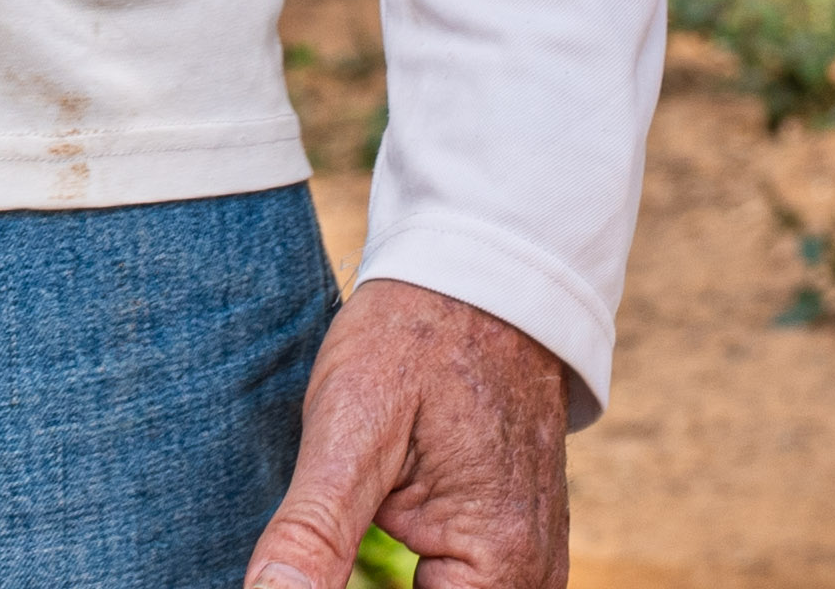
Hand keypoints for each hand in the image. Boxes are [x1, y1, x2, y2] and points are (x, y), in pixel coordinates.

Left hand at [246, 280, 569, 588]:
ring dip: (389, 583)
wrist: (482, 277)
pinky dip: (417, 580)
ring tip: (347, 524)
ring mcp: (532, 561)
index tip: (302, 566)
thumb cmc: (414, 340)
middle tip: (320, 534)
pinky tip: (370, 537)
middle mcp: (533, 574)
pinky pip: (464, 587)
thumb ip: (313, 533)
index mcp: (500, 559)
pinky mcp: (516, 544)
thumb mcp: (348, 429)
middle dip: (364, 585)